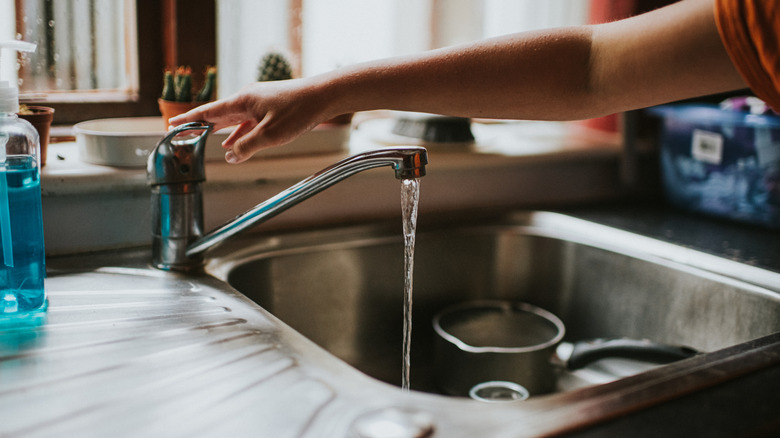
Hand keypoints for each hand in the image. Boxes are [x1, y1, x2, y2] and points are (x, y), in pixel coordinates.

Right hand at [168, 79, 327, 163]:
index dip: (188, 119)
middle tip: (182, 133)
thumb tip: (230, 156)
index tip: (171, 125)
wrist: (323, 96)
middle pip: (217, 114)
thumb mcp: (270, 135)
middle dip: (200, 125)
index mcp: (241, 101)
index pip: (207, 112)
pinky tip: (234, 143)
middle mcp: (246, 99)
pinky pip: (247, 121)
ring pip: (233, 119)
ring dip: (219, 131)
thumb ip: (247, 146)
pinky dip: (238, 132)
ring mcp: (258, 101)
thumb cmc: (298, 112)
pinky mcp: (269, 106)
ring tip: (203, 141)